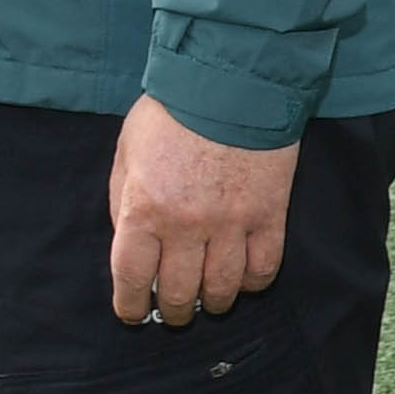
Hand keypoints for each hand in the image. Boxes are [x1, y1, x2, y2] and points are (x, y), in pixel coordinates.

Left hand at [107, 97, 294, 322]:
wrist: (234, 80)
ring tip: (209, 300)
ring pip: (223, 289)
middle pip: (179, 293)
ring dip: (213, 302)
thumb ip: (125, 200)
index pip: (132, 279)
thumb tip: (130, 242)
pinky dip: (252, 283)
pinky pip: (263, 268)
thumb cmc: (173, 112)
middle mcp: (186, 224)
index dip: (131, 306)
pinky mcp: (269, 215)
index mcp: (145, 208)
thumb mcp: (128, 150)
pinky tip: (243, 279)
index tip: (133, 313)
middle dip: (173, 311)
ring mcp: (231, 223)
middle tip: (174, 311)